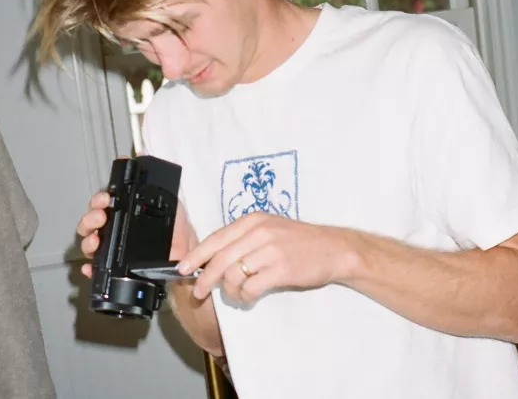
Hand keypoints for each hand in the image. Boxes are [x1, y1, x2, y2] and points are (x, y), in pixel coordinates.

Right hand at [76, 157, 197, 277]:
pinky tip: (91, 266)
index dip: (99, 199)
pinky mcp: (115, 267)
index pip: (102, 203)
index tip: (105, 198)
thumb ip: (154, 181)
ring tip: (96, 239)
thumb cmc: (176, 229)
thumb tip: (143, 157)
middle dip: (91, 217)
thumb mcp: (169, 200)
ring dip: (88, 239)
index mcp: (123, 212)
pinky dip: (91, 267)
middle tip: (101, 215)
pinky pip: (97, 268)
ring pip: (89, 242)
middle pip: (90, 221)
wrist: (186, 255)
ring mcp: (112, 247)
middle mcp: (114, 228)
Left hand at [177, 213, 354, 302]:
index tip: (183, 268)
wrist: (334, 249)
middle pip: (219, 258)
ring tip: (237, 294)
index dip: (196, 256)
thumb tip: (214, 257)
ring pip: (232, 274)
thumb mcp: (270, 229)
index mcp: (253, 220)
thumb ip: (244, 239)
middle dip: (204, 278)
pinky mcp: (281, 269)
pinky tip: (251, 297)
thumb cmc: (300, 242)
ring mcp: (270, 250)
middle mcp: (259, 232)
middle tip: (199, 292)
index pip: (216, 238)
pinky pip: (250, 288)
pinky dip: (246, 296)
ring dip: (230, 290)